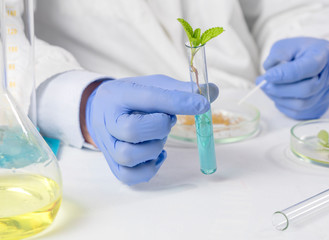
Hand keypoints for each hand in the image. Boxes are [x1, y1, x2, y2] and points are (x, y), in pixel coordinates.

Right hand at [84, 75, 217, 184]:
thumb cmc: (132, 98)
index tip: (202, 105)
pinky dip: (149, 168)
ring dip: (154, 148)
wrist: (100, 109)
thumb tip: (211, 91)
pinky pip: (130, 176)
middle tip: (167, 120)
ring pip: (129, 156)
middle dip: (160, 127)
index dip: (178, 102)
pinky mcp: (112, 164)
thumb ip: (181, 89)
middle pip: (132, 130)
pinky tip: (157, 155)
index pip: (149, 98)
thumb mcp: (153, 85)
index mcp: (120, 95)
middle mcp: (108, 120)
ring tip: (159, 137)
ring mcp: (108, 145)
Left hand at [256, 37, 328, 119]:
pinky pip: (299, 113)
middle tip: (262, 83)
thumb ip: (277, 57)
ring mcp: (328, 93)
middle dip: (280, 88)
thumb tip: (269, 77)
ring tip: (268, 88)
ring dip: (279, 98)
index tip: (267, 76)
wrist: (312, 59)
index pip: (308, 67)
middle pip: (306, 89)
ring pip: (302, 104)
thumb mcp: (285, 46)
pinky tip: (278, 96)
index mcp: (324, 54)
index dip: (285, 74)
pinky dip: (284, 106)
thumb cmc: (298, 51)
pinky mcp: (320, 107)